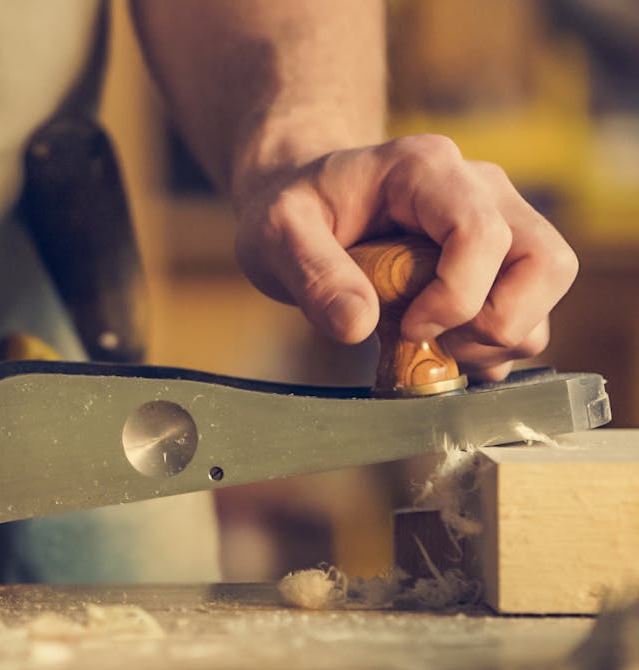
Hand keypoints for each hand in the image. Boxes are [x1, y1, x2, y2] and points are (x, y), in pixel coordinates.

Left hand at [232, 134, 577, 380]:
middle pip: (544, 262)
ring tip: (427, 345)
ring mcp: (500, 221)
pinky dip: (493, 346)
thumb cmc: (294, 210)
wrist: (306, 205)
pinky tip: (438, 346)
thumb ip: (312, 274)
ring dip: (495, 340)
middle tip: (431, 341)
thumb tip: (358, 325)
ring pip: (546, 291)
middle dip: (495, 323)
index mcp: (426, 169)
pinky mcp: (501, 260)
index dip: (455, 296)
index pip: (482, 234)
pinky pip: (530, 312)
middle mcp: (479, 187)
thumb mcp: (277, 233)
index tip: (406, 326)